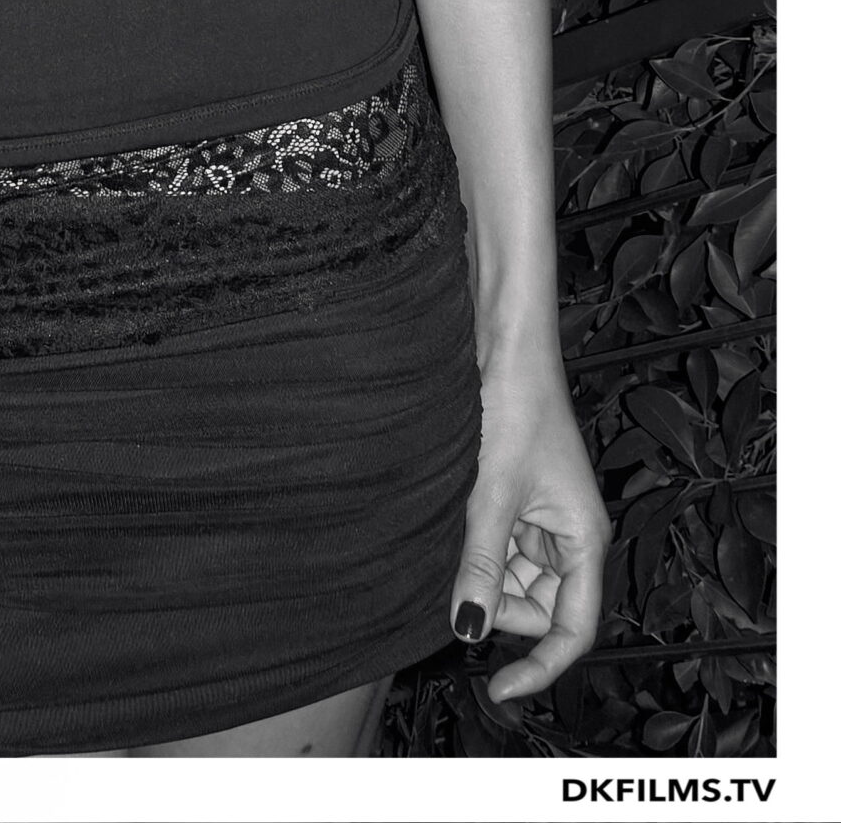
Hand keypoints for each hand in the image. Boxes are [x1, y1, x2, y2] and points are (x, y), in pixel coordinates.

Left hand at [451, 350, 612, 704]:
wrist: (505, 342)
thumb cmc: (512, 406)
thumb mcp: (491, 491)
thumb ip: (481, 562)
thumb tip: (467, 629)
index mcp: (583, 540)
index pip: (571, 629)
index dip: (538, 667)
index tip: (497, 689)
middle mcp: (569, 535)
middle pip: (537, 607)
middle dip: (497, 605)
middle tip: (457, 576)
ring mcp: (542, 516)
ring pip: (512, 578)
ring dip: (481, 573)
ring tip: (452, 532)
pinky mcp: (517, 496)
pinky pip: (498, 544)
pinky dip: (474, 547)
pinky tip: (449, 527)